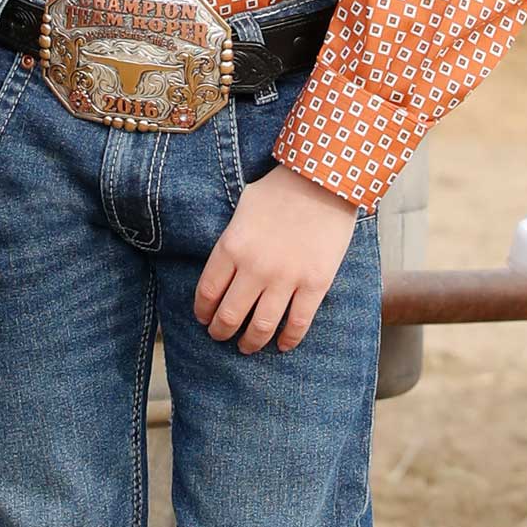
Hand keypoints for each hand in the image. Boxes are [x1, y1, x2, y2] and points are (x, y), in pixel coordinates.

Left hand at [193, 163, 359, 354]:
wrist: (323, 180)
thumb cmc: (280, 189)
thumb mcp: (243, 207)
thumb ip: (232, 239)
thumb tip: (224, 265)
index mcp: (232, 246)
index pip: (207, 292)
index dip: (203, 311)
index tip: (204, 318)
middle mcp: (254, 268)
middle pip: (229, 316)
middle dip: (221, 332)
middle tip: (220, 336)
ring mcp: (285, 278)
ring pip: (261, 327)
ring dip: (250, 343)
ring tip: (246, 346)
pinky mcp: (314, 284)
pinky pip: (298, 324)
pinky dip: (288, 340)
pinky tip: (283, 346)